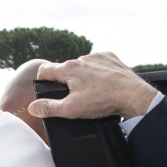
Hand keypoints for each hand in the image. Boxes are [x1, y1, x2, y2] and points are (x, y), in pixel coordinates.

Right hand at [28, 52, 157, 120]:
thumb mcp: (71, 109)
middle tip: (74, 97)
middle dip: (66, 82)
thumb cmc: (103, 101)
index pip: (45, 69)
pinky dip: (97, 72)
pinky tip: (103, 84)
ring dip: (83, 77)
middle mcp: (82, 58)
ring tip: (92, 92)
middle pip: (65, 69)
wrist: (133, 96)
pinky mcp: (111, 57)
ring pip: (82, 66)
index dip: (41, 80)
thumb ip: (49, 107)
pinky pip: (97, 63)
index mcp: (69, 69)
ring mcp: (97, 56)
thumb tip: (33, 107)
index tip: (45, 88)